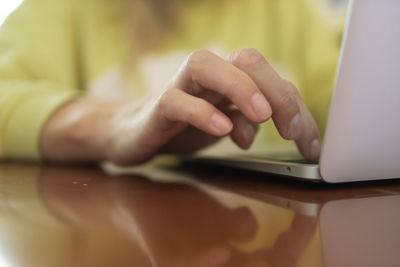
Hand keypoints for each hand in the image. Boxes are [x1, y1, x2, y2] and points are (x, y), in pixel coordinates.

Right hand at [41, 48, 319, 164]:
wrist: (134, 133)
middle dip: (276, 91)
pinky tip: (222, 128)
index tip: (309, 145)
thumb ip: (251, 120)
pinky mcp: (156, 106)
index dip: (296, 109)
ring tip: (261, 118)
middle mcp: (207, 75)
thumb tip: (280, 127)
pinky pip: (176, 100)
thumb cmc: (183, 125)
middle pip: (246, 59)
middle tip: (290, 129)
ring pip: (207, 65)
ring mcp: (180, 86)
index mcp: (228, 78)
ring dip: (240, 89)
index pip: (270, 81)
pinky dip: (201, 112)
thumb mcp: (226, 124)